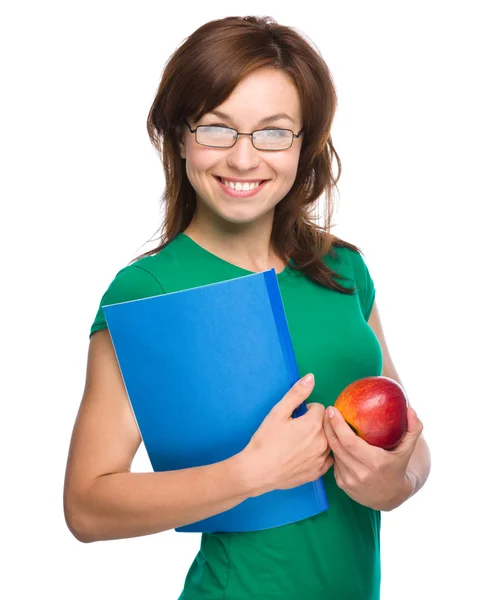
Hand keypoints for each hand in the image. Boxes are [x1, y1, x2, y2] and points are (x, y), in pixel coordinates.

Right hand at [242, 374, 332, 496]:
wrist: (258, 471)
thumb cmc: (266, 440)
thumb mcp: (278, 412)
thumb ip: (297, 393)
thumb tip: (311, 377)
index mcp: (314, 424)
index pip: (320, 408)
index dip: (306, 410)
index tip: (295, 417)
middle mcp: (323, 441)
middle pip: (325, 424)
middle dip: (314, 423)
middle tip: (296, 429)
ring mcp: (322, 459)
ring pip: (327, 441)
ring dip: (317, 438)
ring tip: (299, 443)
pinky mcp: (318, 473)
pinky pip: (326, 459)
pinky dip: (318, 455)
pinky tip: (304, 456)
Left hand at [323, 404, 422, 509]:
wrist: (392, 497)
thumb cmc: (398, 467)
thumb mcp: (407, 450)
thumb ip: (413, 429)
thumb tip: (410, 409)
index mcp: (375, 462)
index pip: (349, 441)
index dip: (338, 425)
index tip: (333, 410)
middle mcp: (361, 473)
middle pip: (336, 446)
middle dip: (328, 426)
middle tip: (327, 411)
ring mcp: (350, 481)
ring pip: (334, 453)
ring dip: (329, 437)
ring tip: (328, 422)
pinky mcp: (343, 485)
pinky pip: (334, 462)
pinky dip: (334, 450)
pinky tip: (334, 440)